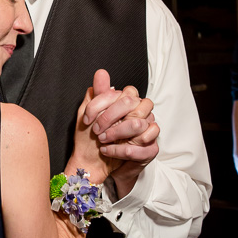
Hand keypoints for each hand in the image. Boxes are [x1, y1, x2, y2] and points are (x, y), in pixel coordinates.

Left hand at [81, 69, 158, 197]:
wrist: (96, 164)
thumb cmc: (93, 138)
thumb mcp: (89, 116)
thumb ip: (96, 95)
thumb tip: (101, 72)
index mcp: (127, 102)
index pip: (118, 93)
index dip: (100, 104)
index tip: (87, 119)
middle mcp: (141, 113)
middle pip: (130, 104)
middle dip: (109, 118)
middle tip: (96, 130)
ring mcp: (148, 129)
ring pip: (137, 124)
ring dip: (115, 133)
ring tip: (102, 141)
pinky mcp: (151, 148)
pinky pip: (140, 145)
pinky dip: (120, 150)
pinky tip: (108, 151)